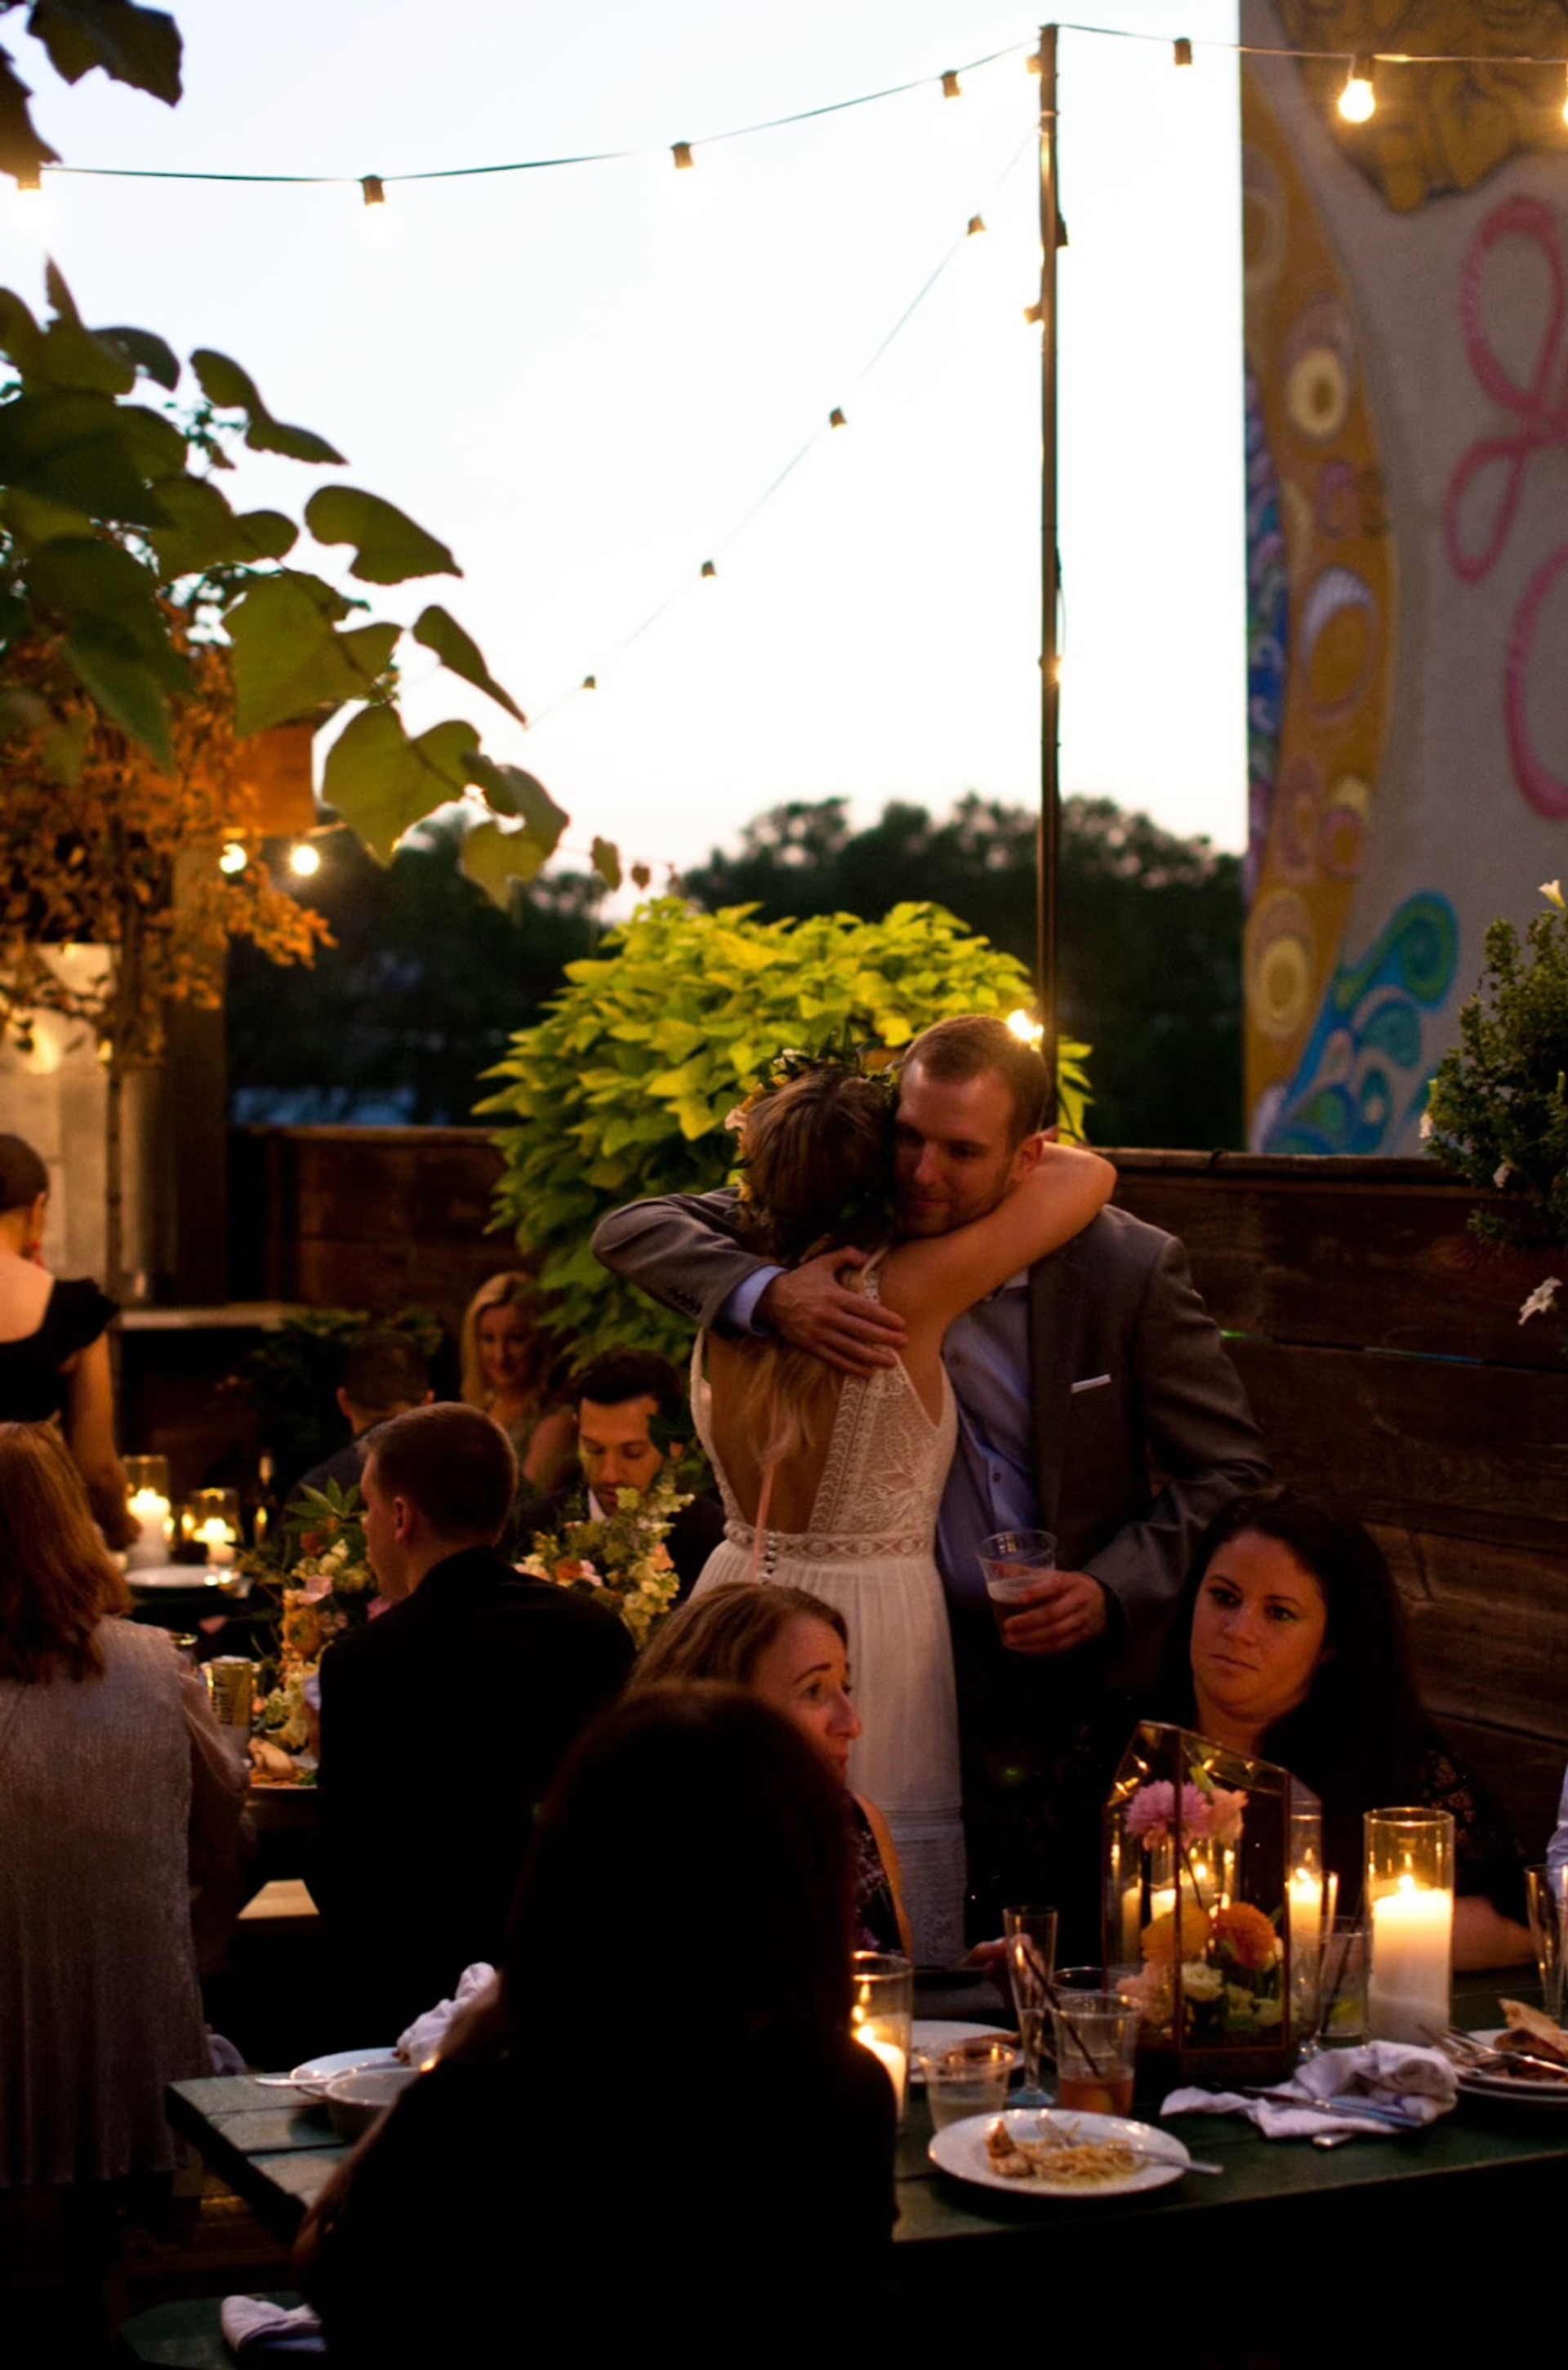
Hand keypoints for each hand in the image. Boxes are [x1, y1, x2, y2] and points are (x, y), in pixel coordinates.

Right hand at [758, 1250, 907, 1377]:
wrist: (770, 1299)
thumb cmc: (801, 1280)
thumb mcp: (822, 1262)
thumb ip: (846, 1255)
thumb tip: (868, 1256)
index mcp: (833, 1296)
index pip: (864, 1309)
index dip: (884, 1318)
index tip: (901, 1324)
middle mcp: (828, 1316)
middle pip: (862, 1330)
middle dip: (885, 1338)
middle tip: (904, 1343)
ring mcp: (819, 1334)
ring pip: (851, 1349)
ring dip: (873, 1357)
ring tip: (891, 1362)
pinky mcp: (811, 1346)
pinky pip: (835, 1360)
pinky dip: (852, 1368)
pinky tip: (868, 1372)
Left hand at [1001, 1570, 1107, 1656]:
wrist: (1103, 1599)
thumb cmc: (1070, 1585)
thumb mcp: (1053, 1574)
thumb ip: (1025, 1572)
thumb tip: (996, 1567)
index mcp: (1069, 1582)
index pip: (1054, 1586)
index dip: (1037, 1592)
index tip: (1020, 1598)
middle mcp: (1077, 1601)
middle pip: (1053, 1614)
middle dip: (1029, 1622)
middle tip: (1008, 1626)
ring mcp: (1081, 1621)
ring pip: (1056, 1634)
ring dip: (1032, 1639)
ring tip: (1011, 1640)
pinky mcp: (1082, 1636)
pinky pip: (1060, 1646)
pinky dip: (1041, 1649)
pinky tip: (1025, 1649)